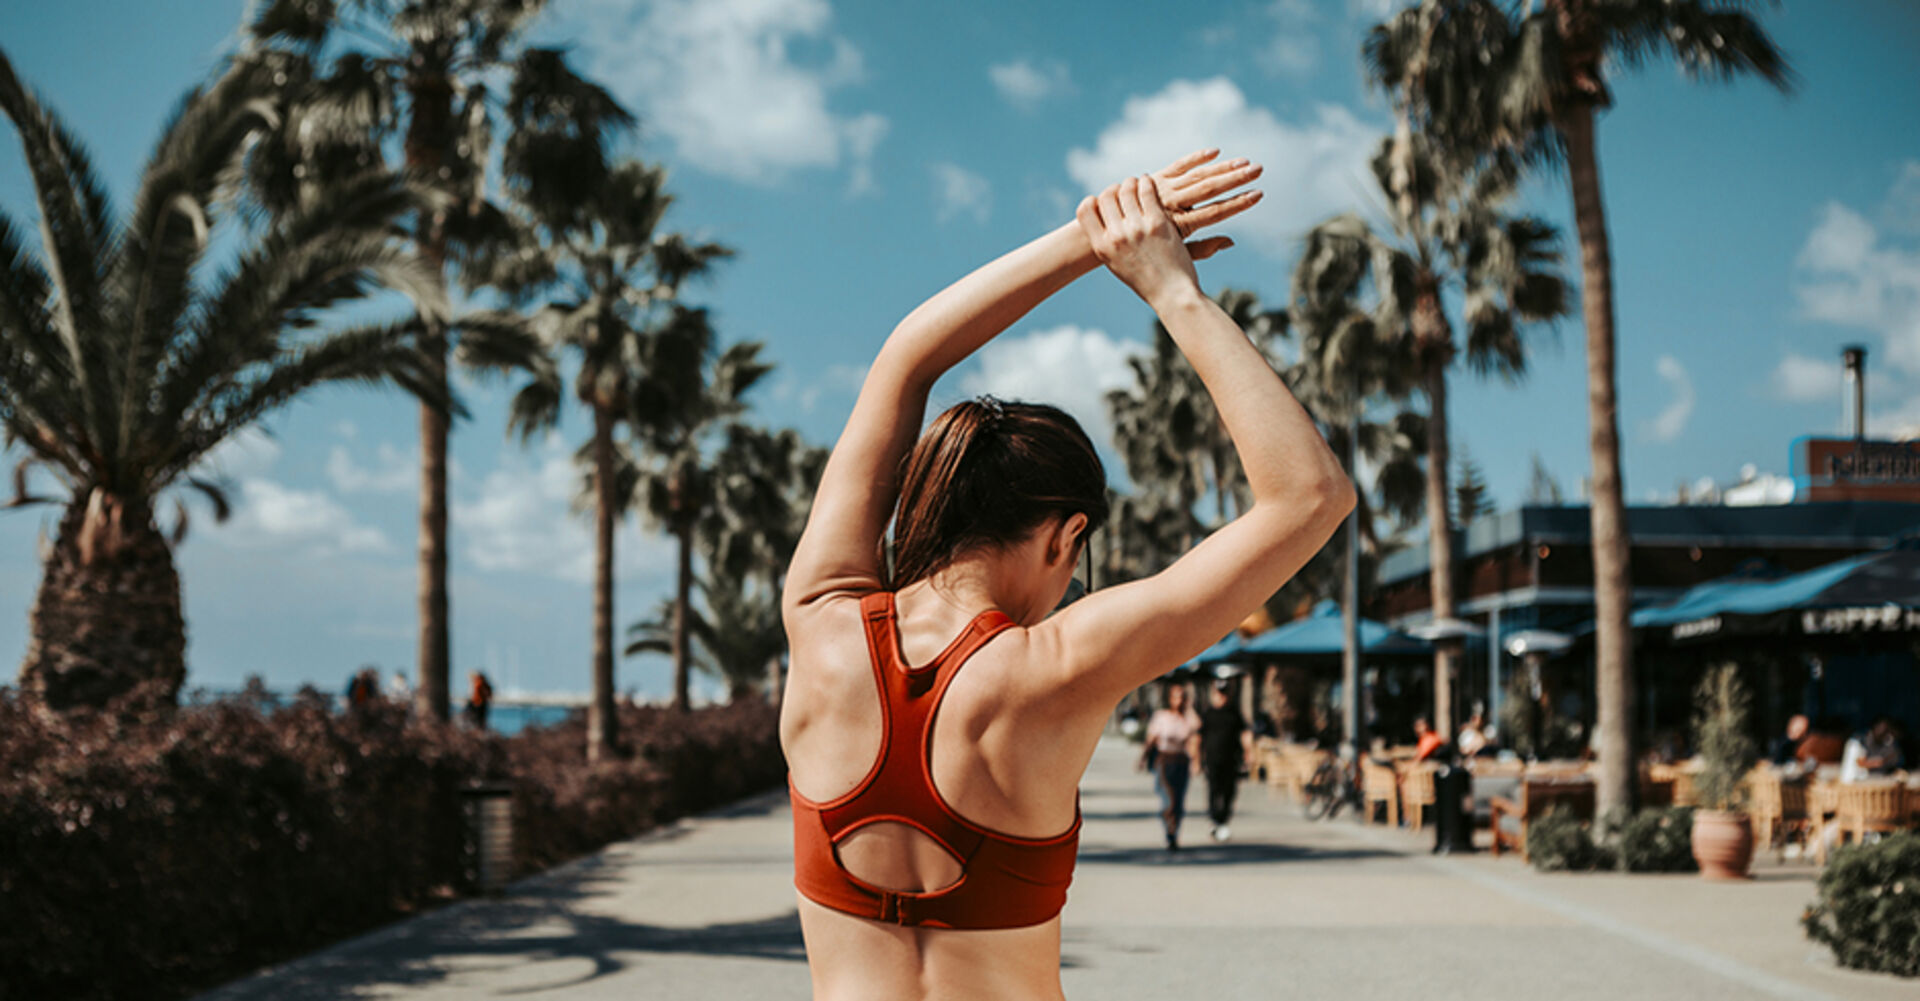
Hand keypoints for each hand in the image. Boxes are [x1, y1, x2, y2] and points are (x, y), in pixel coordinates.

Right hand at [1077, 175, 1202, 305]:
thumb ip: (1108, 242)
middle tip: (1124, 189)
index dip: (1093, 200)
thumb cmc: (1146, 281)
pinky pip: (1147, 191)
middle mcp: (1116, 236)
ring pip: (1127, 189)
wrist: (1172, 294)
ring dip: (1131, 182)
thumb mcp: (1117, 265)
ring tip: (1138, 183)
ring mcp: (1137, 228)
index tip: (1104, 201)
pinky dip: (1146, 182)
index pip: (1085, 210)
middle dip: (1114, 188)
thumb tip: (1105, 220)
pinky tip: (1149, 184)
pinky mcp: (1157, 222)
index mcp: (1102, 247)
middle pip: (1106, 196)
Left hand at [1145, 148, 1264, 258]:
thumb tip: (1231, 241)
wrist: (1113, 236)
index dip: (1238, 203)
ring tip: (1246, 162)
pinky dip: (1196, 158)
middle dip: (1236, 179)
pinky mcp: (1156, 178)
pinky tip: (1215, 151)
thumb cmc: (1150, 250)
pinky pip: (1179, 166)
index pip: (1215, 212)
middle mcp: (1171, 205)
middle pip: (1208, 189)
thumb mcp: (1176, 253)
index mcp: (1179, 226)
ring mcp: (1163, 189)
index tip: (1259, 194)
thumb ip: (1203, 248)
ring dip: (1223, 167)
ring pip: (1197, 175)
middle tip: (1259, 169)